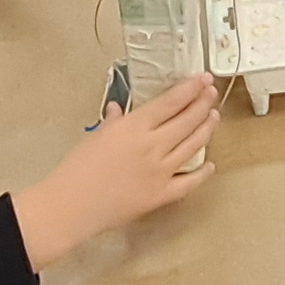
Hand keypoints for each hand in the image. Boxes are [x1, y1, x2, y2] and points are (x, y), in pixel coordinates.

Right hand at [12, 75, 216, 268]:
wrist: (71, 205)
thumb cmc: (77, 168)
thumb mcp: (95, 136)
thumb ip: (113, 121)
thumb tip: (118, 109)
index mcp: (134, 127)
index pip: (170, 102)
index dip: (191, 88)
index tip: (204, 79)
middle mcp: (152, 145)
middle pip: (187, 120)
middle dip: (203, 104)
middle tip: (212, 94)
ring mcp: (160, 171)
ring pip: (193, 146)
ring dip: (206, 129)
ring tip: (213, 117)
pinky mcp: (161, 195)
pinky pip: (189, 182)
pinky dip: (202, 173)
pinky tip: (210, 165)